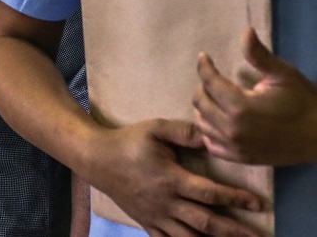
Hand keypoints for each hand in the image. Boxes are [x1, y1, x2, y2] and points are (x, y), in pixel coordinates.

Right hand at [87, 119, 263, 236]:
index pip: (209, 193)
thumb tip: (212, 137)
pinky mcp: (146, 222)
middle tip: (258, 235)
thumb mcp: (154, 128)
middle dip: (234, 230)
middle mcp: (166, 202)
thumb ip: (184, 132)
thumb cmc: (127, 141)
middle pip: (206, 222)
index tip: (256, 203)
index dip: (235, 199)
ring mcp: (155, 216)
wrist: (96, 158)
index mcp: (170, 179)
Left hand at [194, 27, 316, 165]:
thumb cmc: (303, 102)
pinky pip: (210, 144)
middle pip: (200, 103)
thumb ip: (259, 55)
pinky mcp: (239, 159)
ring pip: (201, 124)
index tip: (204, 57)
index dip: (204, 66)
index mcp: (241, 107)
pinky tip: (219, 120)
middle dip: (203, 86)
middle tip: (213, 79)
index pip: (209, 82)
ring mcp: (235, 147)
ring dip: (204, 108)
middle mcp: (232, 129)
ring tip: (215, 98)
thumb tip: (246, 30)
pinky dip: (209, 131)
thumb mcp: (283, 75)